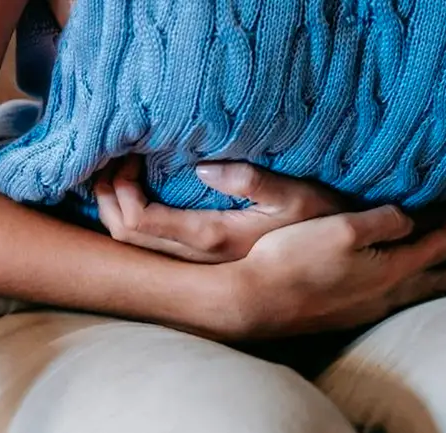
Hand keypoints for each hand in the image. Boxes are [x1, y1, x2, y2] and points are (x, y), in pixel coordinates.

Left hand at [95, 156, 341, 262]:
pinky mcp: (199, 261)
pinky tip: (135, 194)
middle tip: (111, 159)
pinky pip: (148, 245)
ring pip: (132, 245)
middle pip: (124, 235)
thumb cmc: (323, 222)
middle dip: (107, 197)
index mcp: (212, 238)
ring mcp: (195, 264)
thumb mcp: (299, 196)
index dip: (120, 190)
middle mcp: (196, 259)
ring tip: (117, 172)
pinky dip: (130, 218)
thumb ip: (254, 182)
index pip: (139, 222)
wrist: (338, 263)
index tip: (129, 155)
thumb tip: (203, 169)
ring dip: (114, 208)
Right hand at [230, 186, 445, 336]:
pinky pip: (386, 300)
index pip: (445, 241)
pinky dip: (404, 289)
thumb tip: (406, 219)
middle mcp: (384, 296)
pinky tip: (389, 287)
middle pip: (440, 282)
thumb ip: (384, 220)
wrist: (252, 301)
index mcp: (392, 271)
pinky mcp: (339, 315)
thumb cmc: (293, 261)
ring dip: (436, 282)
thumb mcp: (343, 227)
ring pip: (413, 294)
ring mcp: (362, 310)